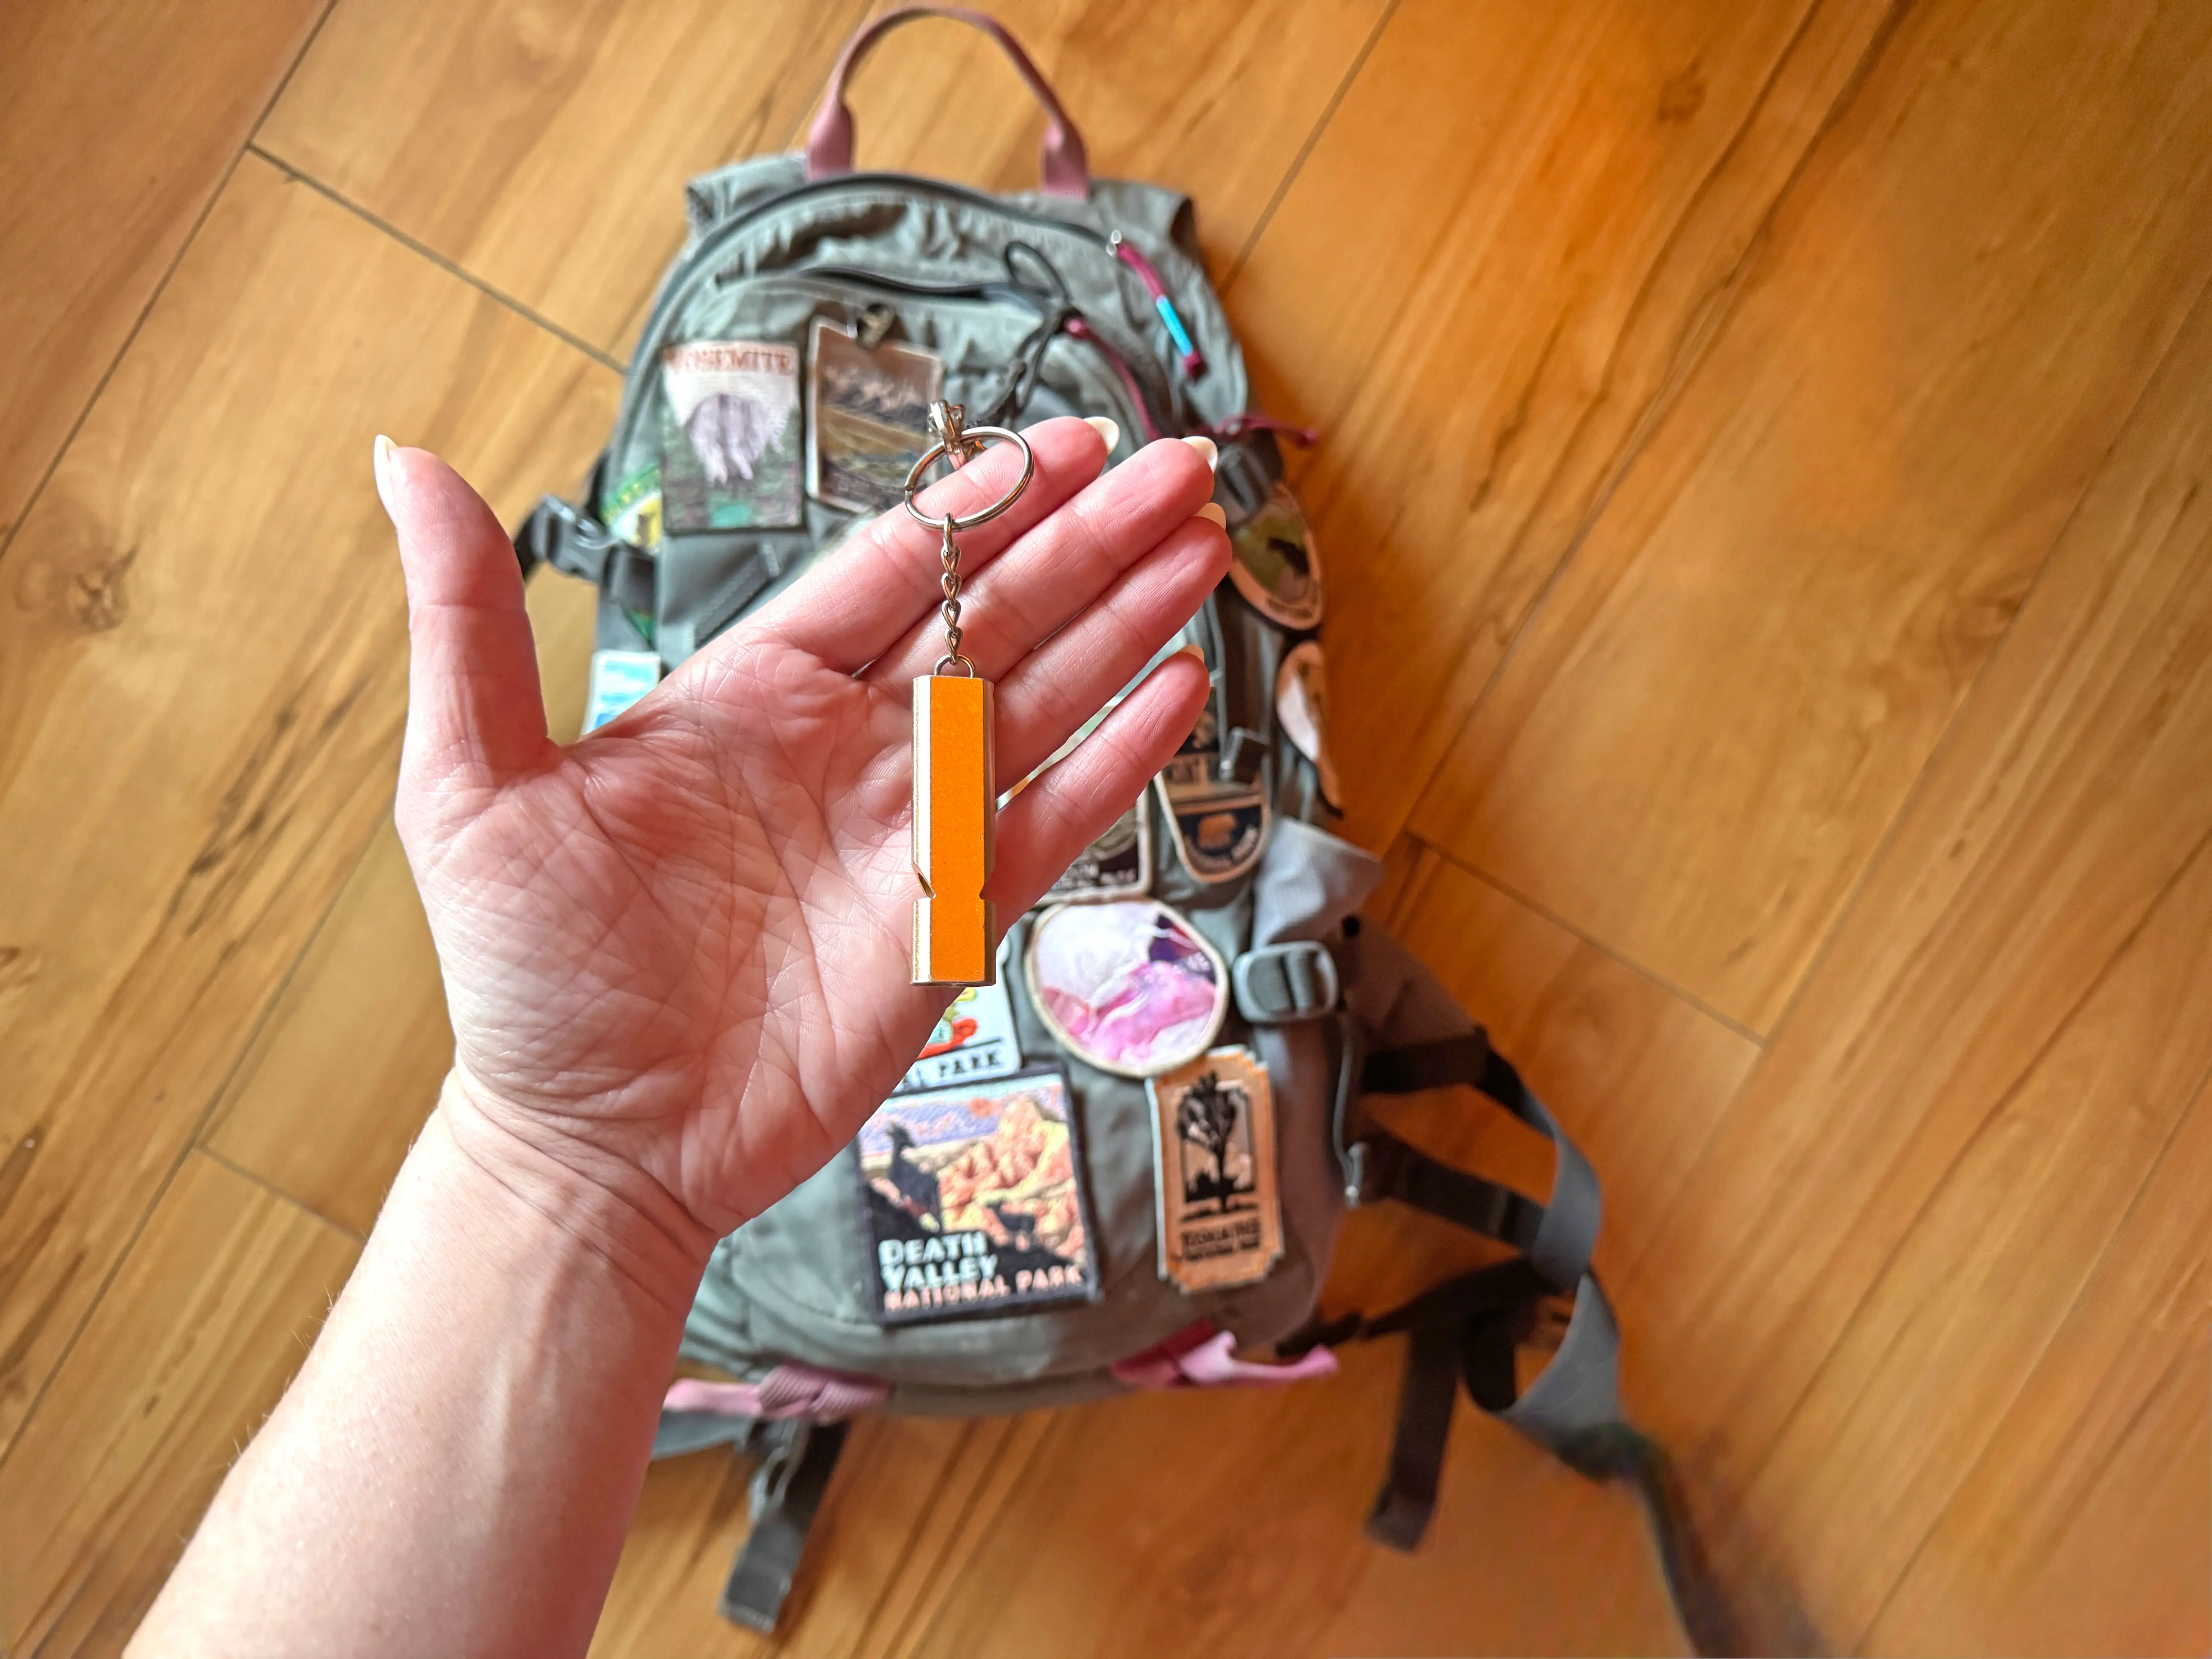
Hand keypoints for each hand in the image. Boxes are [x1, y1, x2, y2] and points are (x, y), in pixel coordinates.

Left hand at [380, 420, 1224, 1290]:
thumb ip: (470, 620)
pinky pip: (1053, 821)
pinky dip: (1118, 754)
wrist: (592, 1142)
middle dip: (1089, 540)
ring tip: (1201, 548)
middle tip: (1177, 470)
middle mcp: (846, 749)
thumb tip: (410, 461)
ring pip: (1041, 700)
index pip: (890, 569)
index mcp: (752, 696)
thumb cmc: (527, 976)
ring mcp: (910, 833)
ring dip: (1125, 624)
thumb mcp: (471, 783)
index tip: (1061, 443)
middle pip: (992, 615)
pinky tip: (1178, 685)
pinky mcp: (953, 922)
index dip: (981, 503)